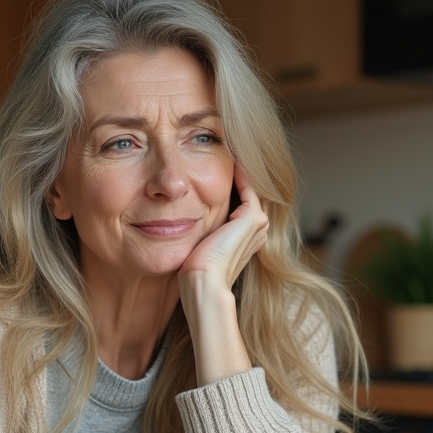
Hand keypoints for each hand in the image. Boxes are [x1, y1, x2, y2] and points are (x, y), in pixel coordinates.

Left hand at [177, 163, 266, 385]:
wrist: (202, 284)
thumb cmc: (192, 273)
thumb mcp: (194, 245)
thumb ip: (195, 231)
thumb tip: (173, 220)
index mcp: (246, 238)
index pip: (239, 203)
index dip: (224, 185)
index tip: (204, 169)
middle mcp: (257, 230)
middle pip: (247, 192)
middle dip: (232, 173)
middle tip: (216, 152)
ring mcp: (258, 224)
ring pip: (249, 186)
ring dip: (235, 167)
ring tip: (220, 149)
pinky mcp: (252, 218)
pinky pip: (246, 184)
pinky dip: (237, 169)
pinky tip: (221, 155)